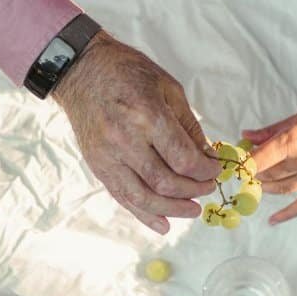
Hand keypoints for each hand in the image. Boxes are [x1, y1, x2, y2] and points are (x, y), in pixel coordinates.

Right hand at [52, 32, 220, 233]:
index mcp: (146, 115)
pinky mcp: (97, 166)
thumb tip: (207, 157)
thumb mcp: (168, 88)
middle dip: (193, 190)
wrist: (81, 71)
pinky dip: (144, 214)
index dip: (205, 170)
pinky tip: (164, 224)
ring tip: (193, 210)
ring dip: (172, 209)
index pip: (183, 158)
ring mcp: (107, 156)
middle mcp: (124, 139)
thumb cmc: (127, 72)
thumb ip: (189, 126)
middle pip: (165, 182)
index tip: (216, 169)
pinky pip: (123, 197)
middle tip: (208, 187)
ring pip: (143, 197)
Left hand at [243, 76, 296, 223]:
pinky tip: (272, 220)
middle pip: (268, 174)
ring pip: (281, 188)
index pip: (258, 159)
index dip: (242, 163)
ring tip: (257, 181)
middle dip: (253, 171)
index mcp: (295, 140)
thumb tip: (247, 136)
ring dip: (265, 186)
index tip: (232, 164)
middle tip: (245, 167)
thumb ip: (273, 129)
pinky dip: (287, 214)